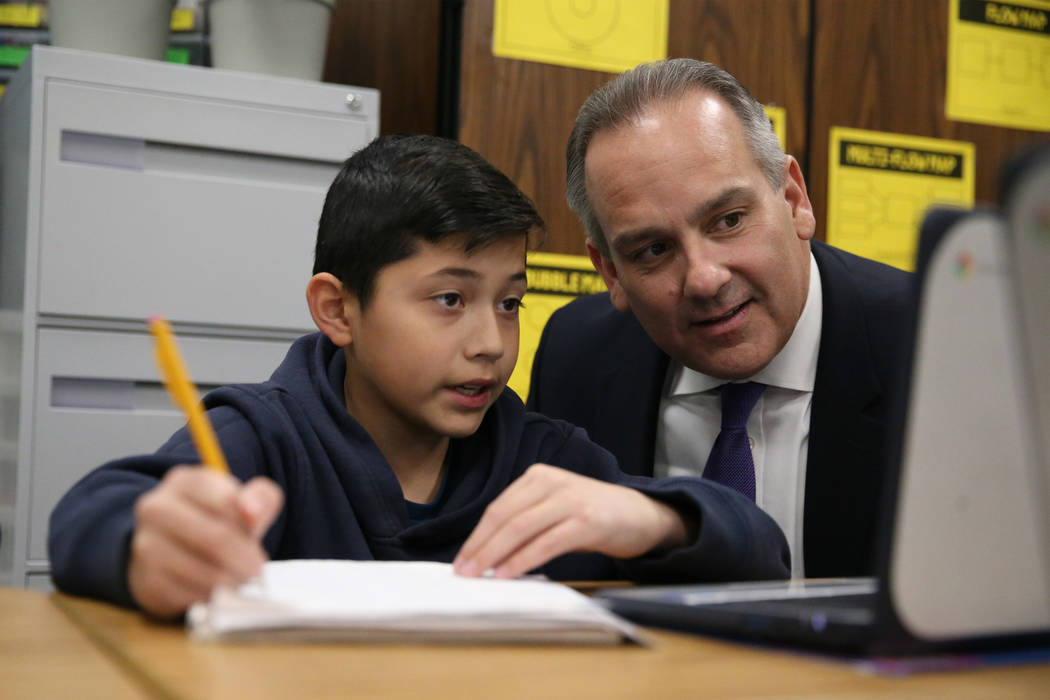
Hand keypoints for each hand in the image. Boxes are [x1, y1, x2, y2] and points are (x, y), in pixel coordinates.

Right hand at [127, 466, 283, 618]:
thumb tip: (251, 511)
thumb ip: (260, 497)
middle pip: (216, 538)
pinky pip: (192, 597)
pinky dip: (214, 597)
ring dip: (234, 582)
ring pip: (206, 572)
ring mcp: (146, 546)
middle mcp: (157, 509)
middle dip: (247, 559)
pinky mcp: (147, 582)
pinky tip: (219, 590)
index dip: (251, 522)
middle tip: (258, 569)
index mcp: (185, 482)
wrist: (169, 549)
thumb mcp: (243, 499)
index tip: (258, 533)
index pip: (227, 501)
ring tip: (241, 579)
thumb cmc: (214, 520)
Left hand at [453, 463, 687, 578]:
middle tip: (463, 572)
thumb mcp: (555, 508)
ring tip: (480, 576)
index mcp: (538, 477)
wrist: (641, 514)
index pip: (497, 508)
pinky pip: (546, 542)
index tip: (461, 560)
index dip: (476, 536)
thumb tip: (487, 553)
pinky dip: (524, 560)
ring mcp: (570, 500)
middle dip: (480, 547)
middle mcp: (552, 482)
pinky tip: (509, 573)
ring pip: (521, 528)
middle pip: (504, 517)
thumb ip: (526, 521)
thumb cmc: (592, 515)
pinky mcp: (586, 521)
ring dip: (496, 555)